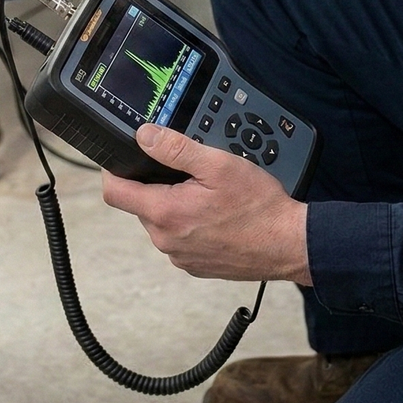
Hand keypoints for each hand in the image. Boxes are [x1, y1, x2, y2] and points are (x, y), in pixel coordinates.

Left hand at [101, 123, 310, 284]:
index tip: (122, 158)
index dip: (113, 170)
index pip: (114, 192)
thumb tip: (145, 136)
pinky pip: (179, 239)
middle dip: (157, 185)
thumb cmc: (259, 207)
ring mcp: (179, 256)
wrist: (289, 245)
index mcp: (165, 212)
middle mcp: (165, 239)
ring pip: (162, 221)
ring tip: (208, 195)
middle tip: (188, 173)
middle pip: (141, 204)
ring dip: (175, 205)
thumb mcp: (218, 165)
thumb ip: (176, 149)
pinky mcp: (194, 266)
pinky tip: (216, 216)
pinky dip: (190, 225)